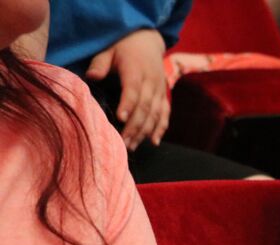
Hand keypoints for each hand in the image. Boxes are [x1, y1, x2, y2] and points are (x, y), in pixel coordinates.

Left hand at [85, 29, 169, 150]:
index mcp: (136, 69)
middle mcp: (151, 81)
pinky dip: (161, 128)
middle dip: (135, 127)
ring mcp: (159, 89)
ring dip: (145, 132)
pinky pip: (165, 114)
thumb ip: (100, 64)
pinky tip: (154, 142)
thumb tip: (91, 77)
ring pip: (155, 114)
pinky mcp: (164, 95)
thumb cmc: (123, 47)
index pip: (133, 90)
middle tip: (123, 142)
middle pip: (145, 107)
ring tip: (132, 146)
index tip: (121, 119)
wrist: (148, 40)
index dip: (128, 105)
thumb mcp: (108, 50)